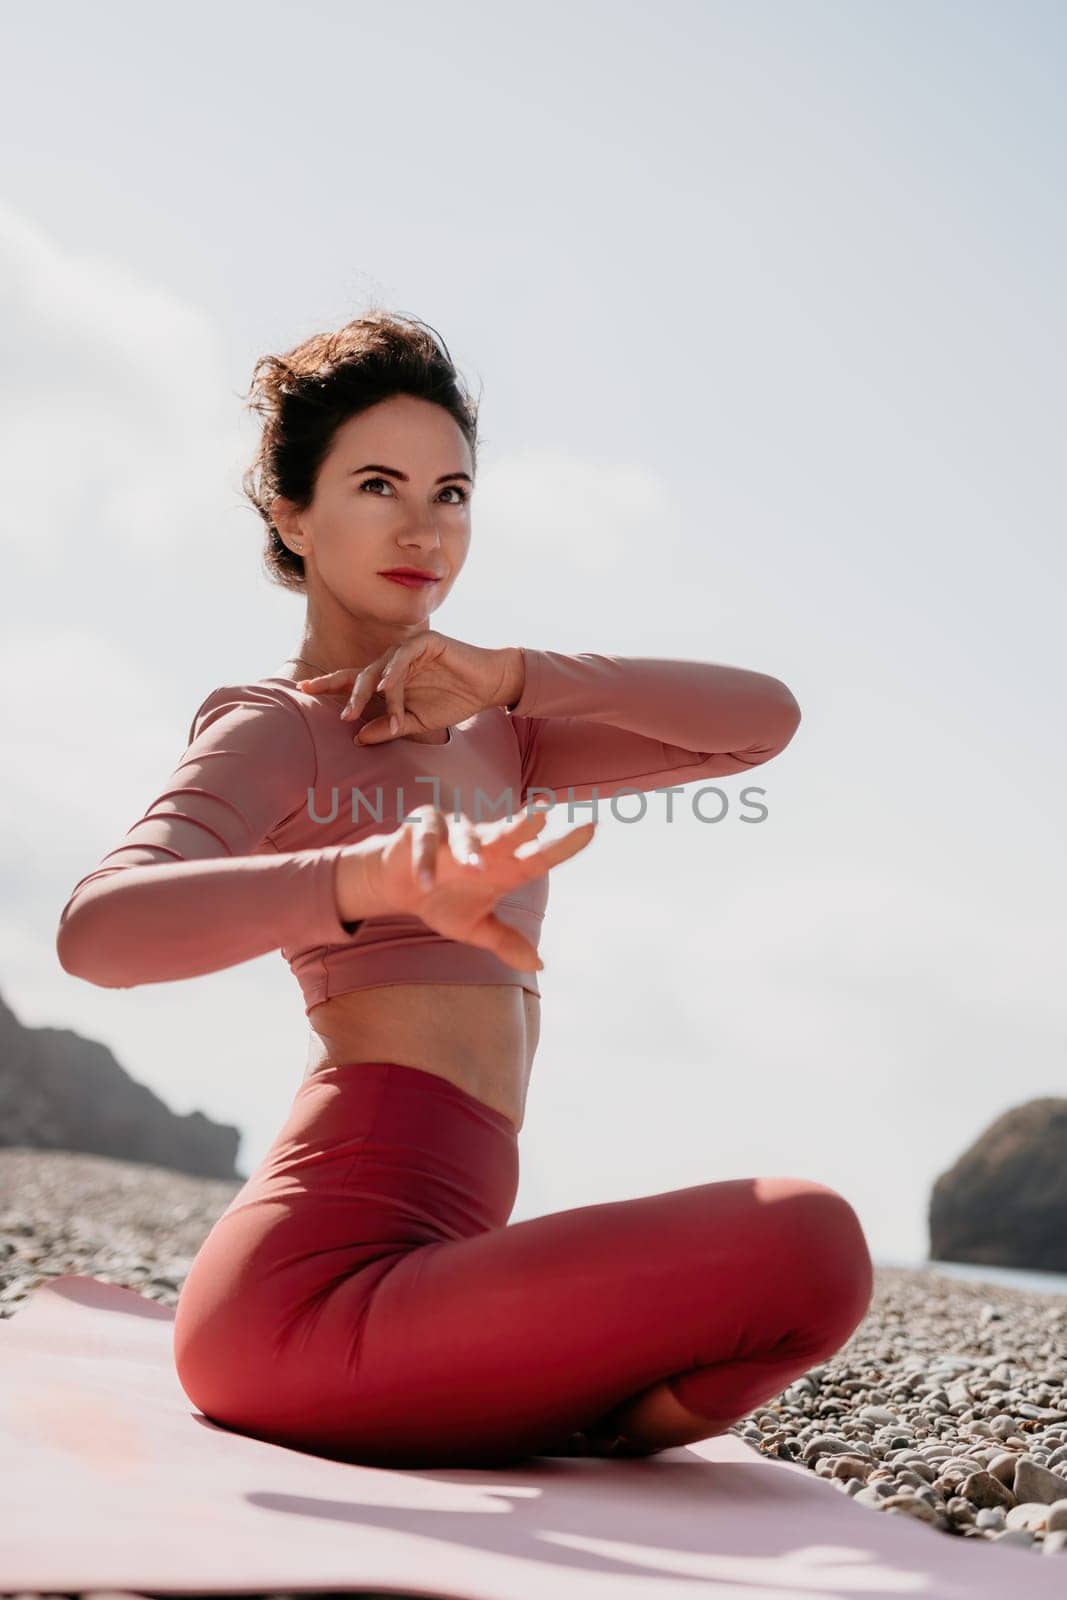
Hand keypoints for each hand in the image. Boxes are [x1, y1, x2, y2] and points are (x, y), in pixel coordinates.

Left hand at [296, 632, 523, 743]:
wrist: (488, 687)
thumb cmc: (453, 702)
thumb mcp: (416, 723)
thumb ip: (388, 728)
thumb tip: (358, 738)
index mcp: (388, 679)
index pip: (353, 680)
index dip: (329, 684)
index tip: (303, 689)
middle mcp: (393, 662)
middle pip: (360, 674)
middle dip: (345, 694)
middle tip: (339, 715)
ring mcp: (408, 650)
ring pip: (380, 668)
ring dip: (369, 692)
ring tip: (356, 710)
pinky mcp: (426, 642)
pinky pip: (403, 656)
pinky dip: (393, 671)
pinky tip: (386, 687)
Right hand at [368, 803, 595, 971]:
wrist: (399, 888)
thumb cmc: (444, 900)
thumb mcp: (474, 928)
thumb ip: (505, 941)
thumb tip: (540, 964)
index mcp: (504, 866)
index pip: (539, 856)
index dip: (565, 845)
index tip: (592, 829)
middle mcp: (485, 844)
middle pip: (510, 832)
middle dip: (525, 823)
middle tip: (542, 814)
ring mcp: (454, 832)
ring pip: (466, 836)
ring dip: (470, 851)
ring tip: (474, 870)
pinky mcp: (423, 828)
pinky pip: (426, 842)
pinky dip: (426, 861)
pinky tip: (426, 881)